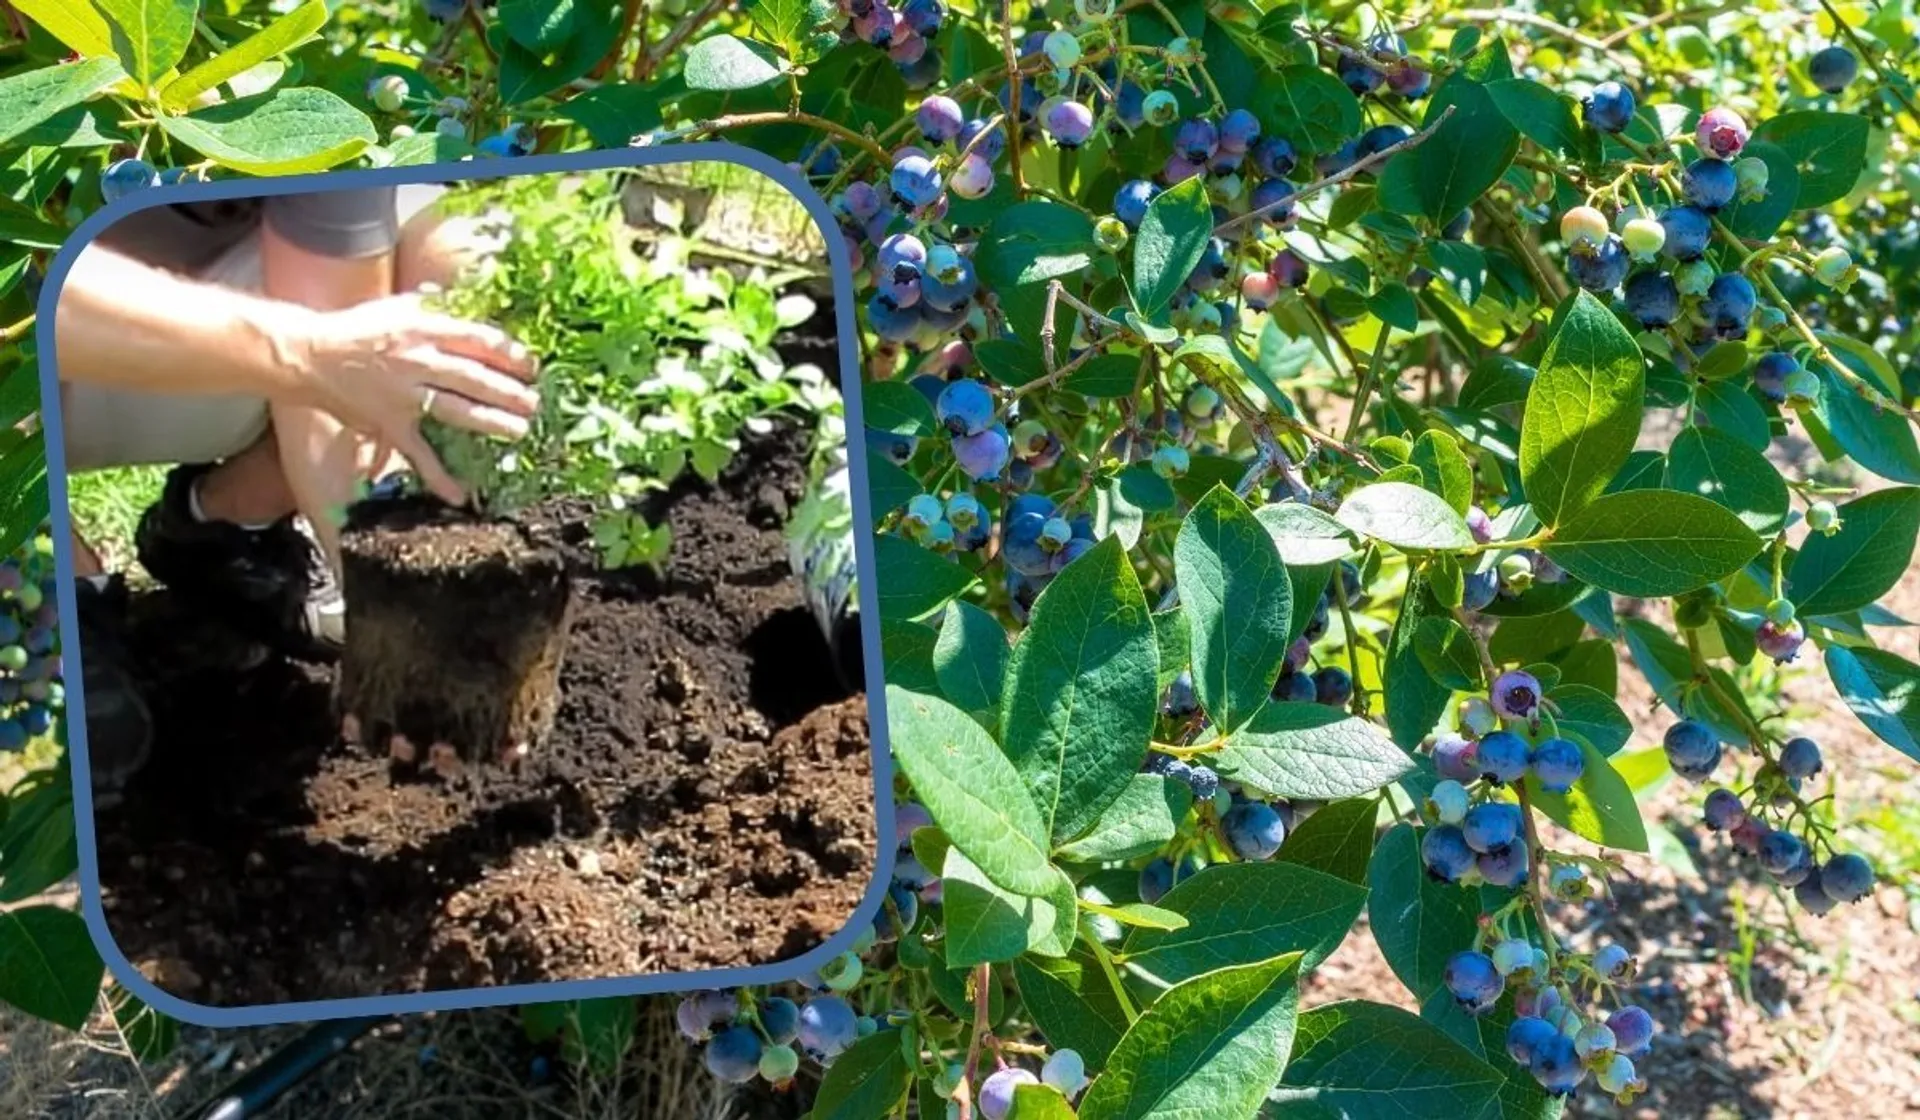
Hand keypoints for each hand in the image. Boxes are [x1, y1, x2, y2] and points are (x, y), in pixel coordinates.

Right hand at [282, 292, 538, 502]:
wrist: (310, 356)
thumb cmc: (360, 328)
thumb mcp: (400, 306)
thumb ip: (438, 306)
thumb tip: (472, 298)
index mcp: (423, 328)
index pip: (475, 340)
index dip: (508, 353)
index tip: (531, 365)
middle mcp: (416, 361)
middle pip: (473, 377)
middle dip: (509, 391)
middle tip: (536, 402)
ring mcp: (404, 395)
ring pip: (456, 411)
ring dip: (491, 422)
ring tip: (520, 430)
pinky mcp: (389, 424)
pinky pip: (418, 453)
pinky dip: (438, 477)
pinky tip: (461, 495)